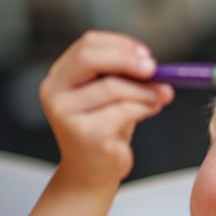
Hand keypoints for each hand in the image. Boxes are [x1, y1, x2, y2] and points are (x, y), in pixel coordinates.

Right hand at [40, 30, 174, 185]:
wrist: (92, 171)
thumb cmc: (104, 129)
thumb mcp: (111, 95)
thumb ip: (124, 76)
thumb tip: (154, 65)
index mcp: (60, 75)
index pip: (87, 44)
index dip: (120, 44)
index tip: (145, 54)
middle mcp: (55, 91)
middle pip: (90, 58)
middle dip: (128, 60)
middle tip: (154, 68)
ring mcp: (65, 113)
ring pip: (113, 87)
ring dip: (145, 90)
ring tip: (160, 96)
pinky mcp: (84, 134)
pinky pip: (123, 111)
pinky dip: (144, 107)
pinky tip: (151, 110)